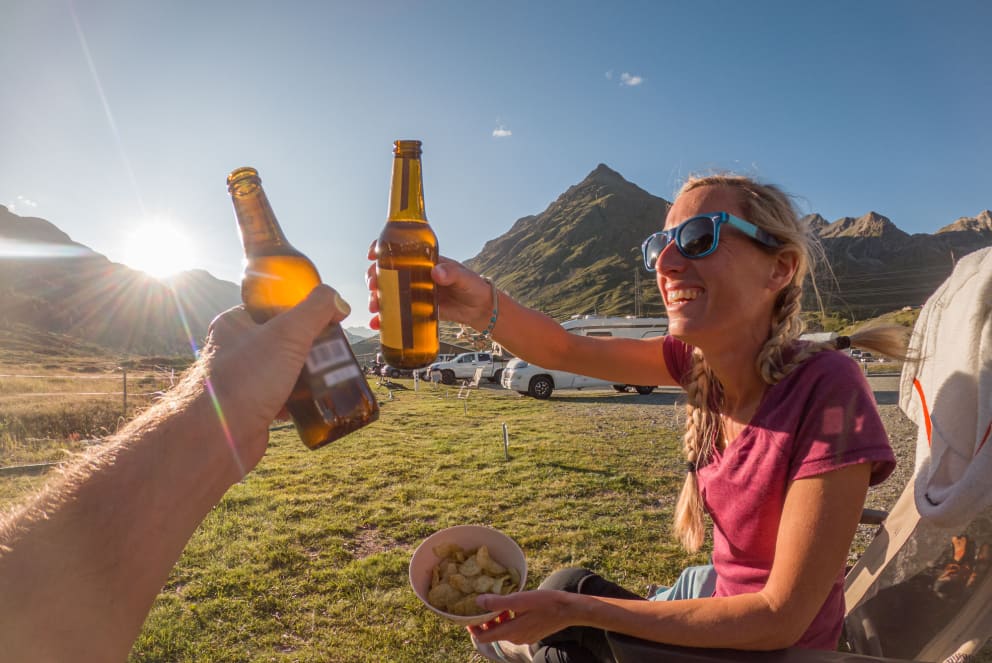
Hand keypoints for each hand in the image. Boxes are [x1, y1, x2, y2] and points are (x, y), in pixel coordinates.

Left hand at [190, 284, 349, 474]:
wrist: (217, 439)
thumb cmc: (245, 380)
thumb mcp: (287, 333)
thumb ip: (315, 310)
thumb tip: (337, 301)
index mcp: (236, 323)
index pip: (274, 306)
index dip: (303, 310)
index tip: (328, 319)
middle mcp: (235, 349)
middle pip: (284, 339)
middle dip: (311, 346)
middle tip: (333, 351)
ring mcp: (243, 379)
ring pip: (285, 369)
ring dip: (307, 373)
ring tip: (328, 376)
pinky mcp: (251, 407)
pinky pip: (282, 396)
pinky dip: (297, 399)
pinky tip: (309, 403)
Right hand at [366, 241, 492, 330]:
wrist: (480, 309)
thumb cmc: (473, 286)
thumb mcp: (464, 277)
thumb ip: (452, 273)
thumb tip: (436, 272)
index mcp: (424, 261)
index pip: (399, 250)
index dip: (381, 249)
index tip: (372, 254)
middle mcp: (415, 275)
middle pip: (387, 273)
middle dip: (374, 279)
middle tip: (373, 286)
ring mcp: (414, 293)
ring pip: (388, 293)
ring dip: (376, 299)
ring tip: (374, 307)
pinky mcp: (415, 310)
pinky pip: (396, 313)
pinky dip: (384, 319)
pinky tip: (376, 324)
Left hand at [466, 590, 575, 646]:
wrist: (569, 610)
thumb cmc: (545, 603)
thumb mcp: (519, 600)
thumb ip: (497, 603)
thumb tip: (477, 602)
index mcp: (510, 631)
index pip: (483, 637)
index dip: (472, 628)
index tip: (467, 616)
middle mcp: (516, 638)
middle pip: (492, 633)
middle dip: (484, 621)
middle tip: (481, 604)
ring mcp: (524, 637)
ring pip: (503, 630)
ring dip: (497, 619)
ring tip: (499, 603)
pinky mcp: (532, 634)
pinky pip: (514, 629)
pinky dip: (508, 619)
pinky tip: (513, 607)